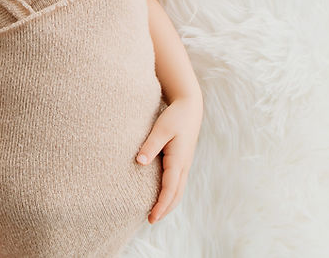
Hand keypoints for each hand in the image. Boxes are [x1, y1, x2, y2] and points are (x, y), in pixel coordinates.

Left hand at [135, 96, 202, 223]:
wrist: (190, 107)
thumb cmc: (174, 117)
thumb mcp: (161, 129)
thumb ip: (150, 146)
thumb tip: (139, 162)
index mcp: (178, 161)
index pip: (169, 189)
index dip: (160, 205)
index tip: (151, 217)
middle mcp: (183, 166)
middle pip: (176, 195)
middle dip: (165, 209)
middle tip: (150, 221)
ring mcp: (184, 164)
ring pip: (178, 191)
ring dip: (168, 203)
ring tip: (155, 213)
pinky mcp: (182, 161)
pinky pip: (177, 183)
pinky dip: (171, 194)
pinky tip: (161, 195)